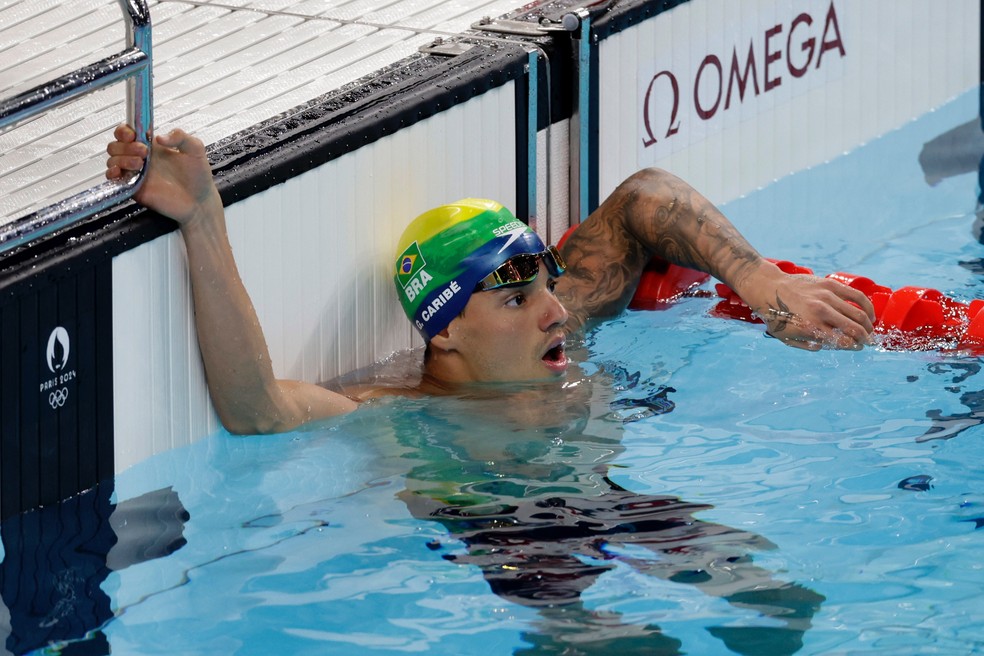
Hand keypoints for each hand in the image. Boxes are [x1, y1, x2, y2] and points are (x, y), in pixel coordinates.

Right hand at [106, 124, 221, 227]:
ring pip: (112, 160)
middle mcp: (140, 158)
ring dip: (121, 158)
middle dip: (125, 145)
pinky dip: (111, 173)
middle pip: (116, 145)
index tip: (133, 134)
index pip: (127, 133)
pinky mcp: (133, 188)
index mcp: (152, 146)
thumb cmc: (198, 176)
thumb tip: (160, 137)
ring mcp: (136, 173)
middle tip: (144, 152)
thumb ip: (180, 136)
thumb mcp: (195, 149)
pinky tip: (120, 172)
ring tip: (140, 163)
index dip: (124, 131)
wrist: (200, 201)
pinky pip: (114, 180)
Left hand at [750, 271, 875, 349]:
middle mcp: (820, 312)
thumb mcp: (787, 338)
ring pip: (857, 313)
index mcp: (810, 327)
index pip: (841, 341)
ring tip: (869, 330)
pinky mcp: (829, 284)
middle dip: (864, 338)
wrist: (769, 289)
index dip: (853, 346)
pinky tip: (869, 315)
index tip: (857, 347)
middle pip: (853, 328)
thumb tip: (828, 346)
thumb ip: (808, 346)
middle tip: (868, 342)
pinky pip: (856, 295)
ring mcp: (826, 296)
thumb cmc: (778, 316)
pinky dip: (867, 306)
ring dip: (867, 324)